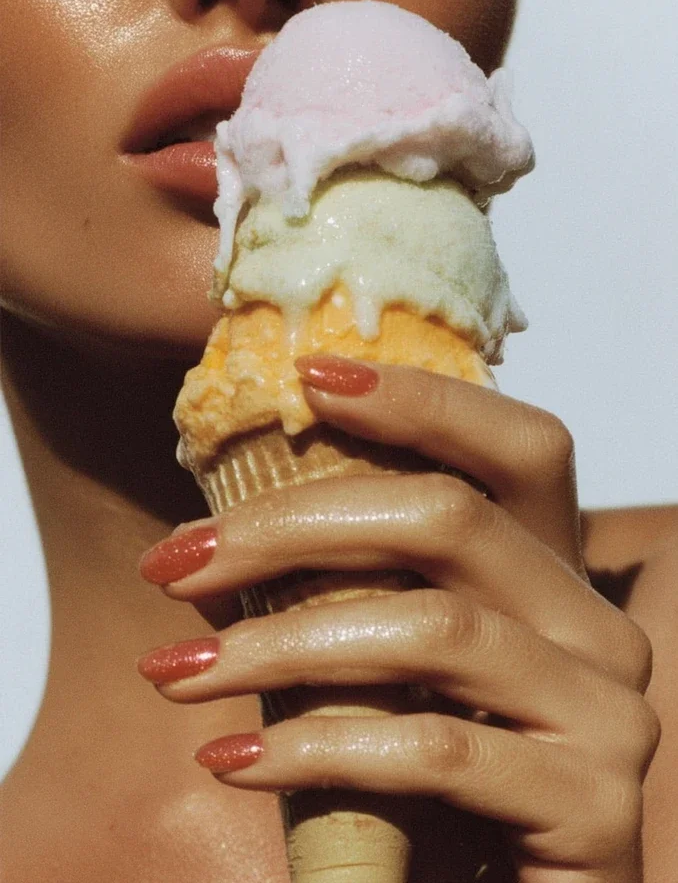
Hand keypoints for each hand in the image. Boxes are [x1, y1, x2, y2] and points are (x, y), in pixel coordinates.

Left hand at [139, 358, 658, 882]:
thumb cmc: (426, 785)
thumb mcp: (387, 667)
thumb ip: (349, 593)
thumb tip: (220, 530)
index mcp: (551, 576)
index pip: (518, 446)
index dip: (425, 399)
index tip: (310, 378)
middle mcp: (597, 626)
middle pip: (448, 519)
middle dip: (291, 527)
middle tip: (176, 561)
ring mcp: (609, 712)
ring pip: (431, 631)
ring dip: (279, 646)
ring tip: (178, 671)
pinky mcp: (594, 805)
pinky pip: (434, 751)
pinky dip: (315, 748)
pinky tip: (232, 757)